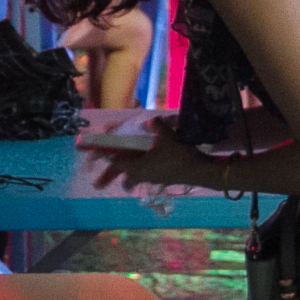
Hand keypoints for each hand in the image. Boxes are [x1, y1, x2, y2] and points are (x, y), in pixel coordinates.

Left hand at [85, 123, 215, 193]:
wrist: (199, 171)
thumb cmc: (178, 155)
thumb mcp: (167, 136)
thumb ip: (157, 125)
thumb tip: (152, 119)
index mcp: (139, 166)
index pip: (118, 163)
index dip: (108, 158)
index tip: (100, 155)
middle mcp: (143, 175)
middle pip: (125, 175)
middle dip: (115, 173)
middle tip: (104, 176)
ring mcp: (154, 179)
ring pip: (136, 177)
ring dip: (131, 174)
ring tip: (128, 170)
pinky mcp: (164, 180)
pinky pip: (148, 176)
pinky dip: (144, 171)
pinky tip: (150, 164)